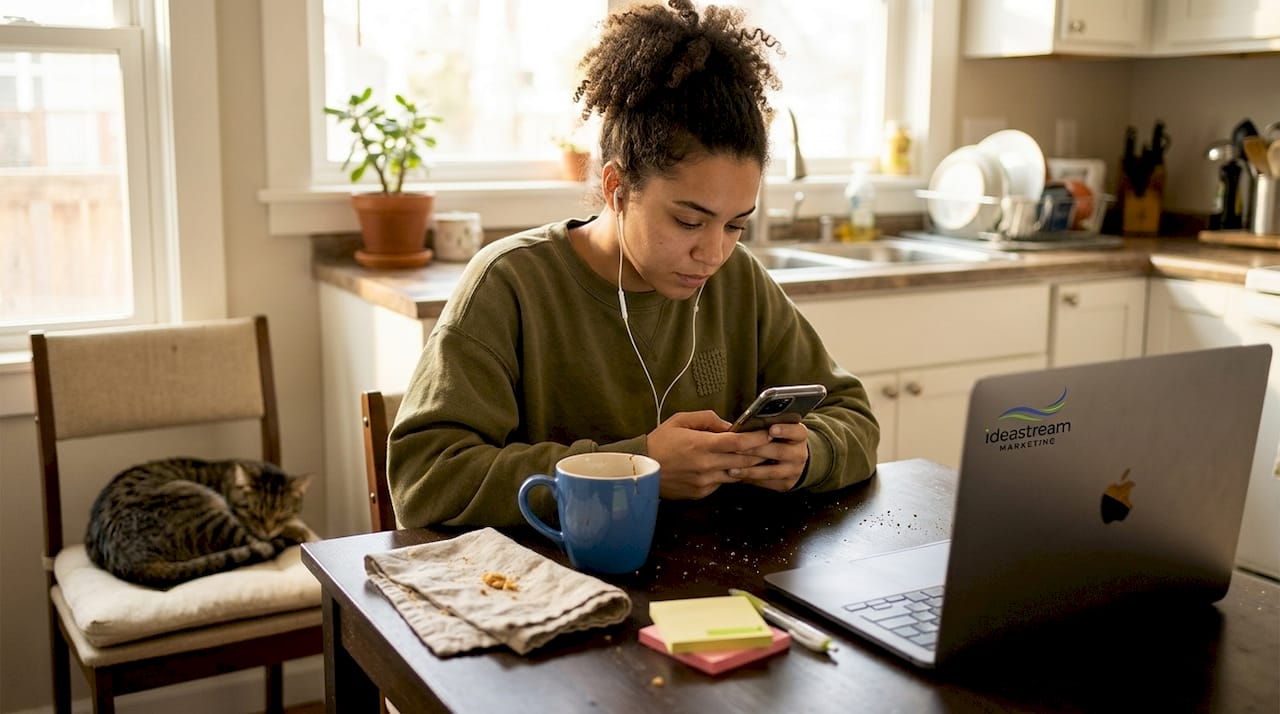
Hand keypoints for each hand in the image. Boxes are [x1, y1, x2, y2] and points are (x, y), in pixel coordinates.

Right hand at [646, 410, 772, 499]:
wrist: (641, 470)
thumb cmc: (659, 442)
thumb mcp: (680, 421)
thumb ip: (707, 419)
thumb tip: (728, 425)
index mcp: (703, 444)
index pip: (739, 442)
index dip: (757, 438)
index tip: (769, 433)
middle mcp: (707, 464)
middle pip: (744, 460)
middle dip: (760, 453)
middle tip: (772, 446)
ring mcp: (705, 481)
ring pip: (736, 474)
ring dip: (748, 466)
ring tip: (758, 458)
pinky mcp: (701, 492)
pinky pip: (721, 483)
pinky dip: (728, 475)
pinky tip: (730, 468)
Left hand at [728, 422, 809, 491]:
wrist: (792, 460)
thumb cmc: (777, 439)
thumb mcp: (778, 429)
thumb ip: (766, 427)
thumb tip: (744, 427)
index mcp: (799, 436)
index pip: (797, 432)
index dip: (785, 430)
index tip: (772, 429)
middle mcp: (800, 453)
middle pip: (780, 451)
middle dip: (757, 450)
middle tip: (738, 448)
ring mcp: (794, 470)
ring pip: (771, 471)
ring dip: (750, 470)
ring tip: (733, 468)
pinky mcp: (786, 484)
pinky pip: (767, 482)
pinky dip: (750, 479)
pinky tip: (737, 476)